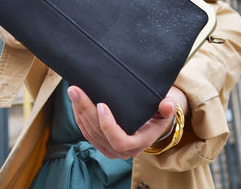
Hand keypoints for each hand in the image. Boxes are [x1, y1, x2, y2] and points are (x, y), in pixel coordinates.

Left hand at [67, 85, 187, 158]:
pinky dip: (78, 116)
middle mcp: (121, 150)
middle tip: (75, 90)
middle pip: (98, 133)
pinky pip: (86, 131)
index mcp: (138, 143)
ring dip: (78, 110)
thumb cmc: (159, 114)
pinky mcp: (100, 142)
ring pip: (89, 131)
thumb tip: (167, 104)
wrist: (151, 122)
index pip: (119, 140)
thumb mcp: (167, 110)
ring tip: (73, 91)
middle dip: (85, 109)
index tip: (101, 105)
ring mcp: (108, 147)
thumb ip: (168, 108)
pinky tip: (74, 102)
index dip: (108, 125)